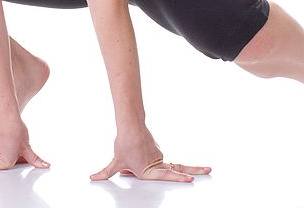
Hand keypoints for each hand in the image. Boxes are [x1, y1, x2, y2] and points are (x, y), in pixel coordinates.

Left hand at [89, 125, 209, 182]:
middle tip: (209, 169)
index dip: (179, 177)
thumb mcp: (115, 161)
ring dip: (153, 163)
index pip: (167, 175)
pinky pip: (157, 159)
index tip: (191, 178)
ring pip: (160, 164)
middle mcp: (156, 163)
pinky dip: (152, 159)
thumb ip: (106, 173)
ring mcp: (159, 156)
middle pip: (177, 168)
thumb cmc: (125, 143)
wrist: (130, 125)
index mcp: (147, 170)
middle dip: (195, 169)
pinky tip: (140, 150)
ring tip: (137, 152)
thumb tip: (93, 178)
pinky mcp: (158, 151)